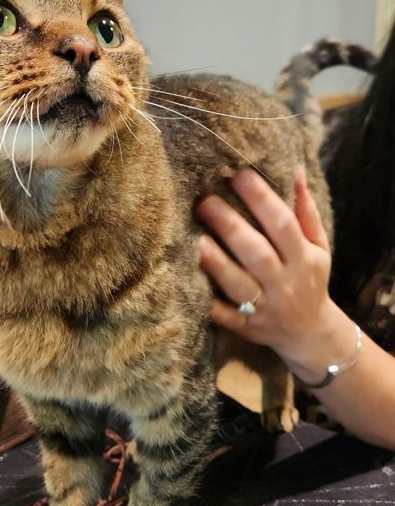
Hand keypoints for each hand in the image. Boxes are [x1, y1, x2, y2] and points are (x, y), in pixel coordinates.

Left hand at [196, 168, 344, 380]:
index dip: (261, 198)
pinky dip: (207, 301)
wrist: (311, 334)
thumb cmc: (310, 279)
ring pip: (238, 283)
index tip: (238, 174)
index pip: (283, 223)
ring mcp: (265, 307)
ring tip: (194, 237)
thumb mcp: (318, 247)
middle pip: (257, 252)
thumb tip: (295, 171)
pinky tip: (187, 280)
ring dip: (215, 261)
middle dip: (230, 225)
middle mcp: (285, 282)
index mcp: (304, 258)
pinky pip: (223, 315)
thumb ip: (305, 211)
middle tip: (205, 201)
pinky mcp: (246, 327)